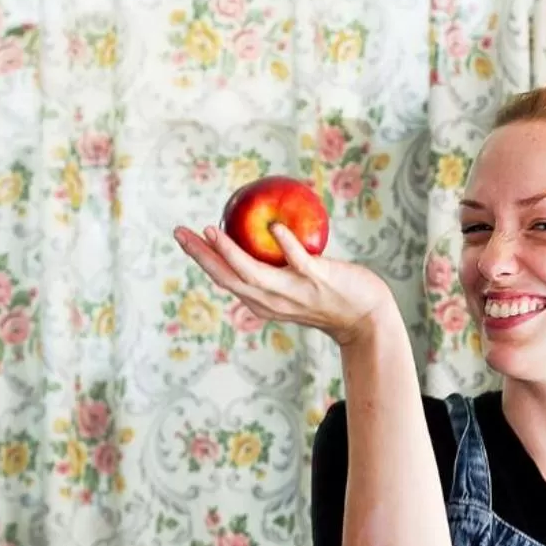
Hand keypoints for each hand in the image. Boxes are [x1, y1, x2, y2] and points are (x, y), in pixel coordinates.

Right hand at [174, 222, 394, 347]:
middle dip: (200, 255)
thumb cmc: (329, 297)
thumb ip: (274, 272)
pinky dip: (285, 245)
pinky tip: (274, 228)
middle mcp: (272, 300)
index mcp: (262, 301)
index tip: (183, 236)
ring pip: (253, 274)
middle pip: (227, 277)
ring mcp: (293, 292)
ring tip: (212, 231)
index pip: (223, 278)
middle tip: (180, 231)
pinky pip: (299, 261)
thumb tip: (259, 234)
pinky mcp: (317, 279)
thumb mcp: (293, 290)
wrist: (365, 317)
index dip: (201, 258)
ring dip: (230, 253)